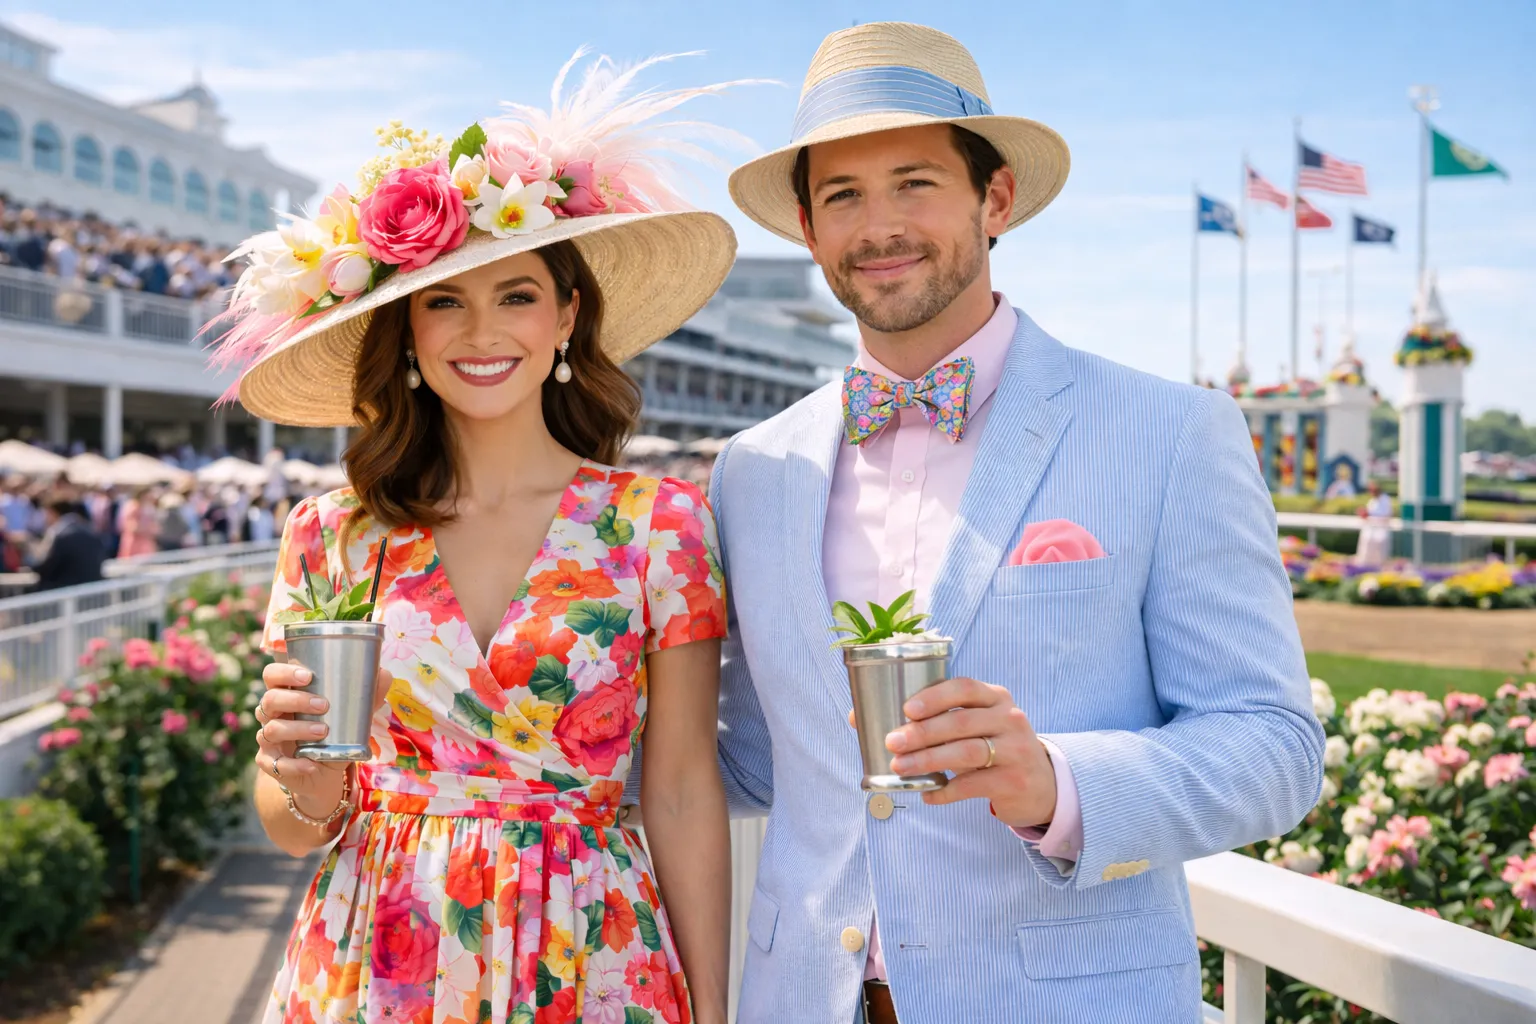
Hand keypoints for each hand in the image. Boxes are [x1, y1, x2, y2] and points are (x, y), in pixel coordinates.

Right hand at [255, 661, 388, 818]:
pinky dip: (294, 764)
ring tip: (323, 732)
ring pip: (271, 729)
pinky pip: (275, 763)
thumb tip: (384, 673)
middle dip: (296, 700)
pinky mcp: (270, 763)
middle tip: (324, 705)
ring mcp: (268, 739)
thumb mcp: (352, 713)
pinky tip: (311, 763)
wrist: (327, 773)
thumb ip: (366, 693)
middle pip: (269, 699)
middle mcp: (272, 714)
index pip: (272, 676)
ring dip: (298, 729)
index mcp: (287, 694)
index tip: (308, 676)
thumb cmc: (335, 733)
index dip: (284, 672)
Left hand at [880, 677, 1056, 827]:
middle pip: (961, 722)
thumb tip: (857, 716)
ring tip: (900, 769)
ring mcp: (1016, 750)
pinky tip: (927, 794)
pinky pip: (974, 785)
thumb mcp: (974, 726)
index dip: (935, 696)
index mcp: (996, 697)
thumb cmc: (992, 748)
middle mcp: (1009, 719)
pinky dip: (946, 791)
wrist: (1042, 784)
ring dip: (928, 760)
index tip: (907, 709)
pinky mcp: (1014, 780)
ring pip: (967, 752)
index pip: (964, 687)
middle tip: (893, 743)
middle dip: (922, 733)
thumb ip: (930, 721)